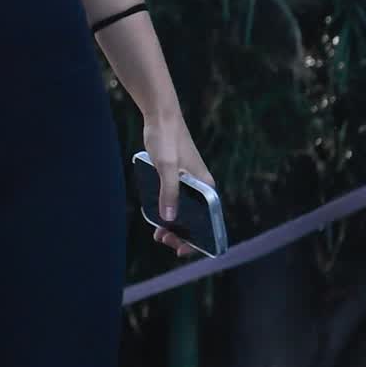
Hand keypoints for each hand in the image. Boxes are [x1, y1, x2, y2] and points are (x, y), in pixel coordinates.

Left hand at [143, 110, 216, 259]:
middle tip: (162, 239)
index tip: (180, 250)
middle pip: (197, 220)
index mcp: (205, 186)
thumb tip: (168, 219)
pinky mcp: (178, 178)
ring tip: (158, 234)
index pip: (210, 222)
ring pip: (186, 212)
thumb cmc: (166, 138)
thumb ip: (168, 192)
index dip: (198, 241)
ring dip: (174, 226)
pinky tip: (156, 217)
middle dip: (182, 235)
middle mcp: (201, 186)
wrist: (160, 115)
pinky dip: (168, 212)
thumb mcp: (165, 166)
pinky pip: (177, 201)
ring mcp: (189, 183)